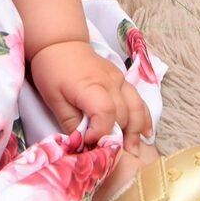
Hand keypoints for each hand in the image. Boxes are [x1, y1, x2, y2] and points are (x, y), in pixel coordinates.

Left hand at [29, 40, 151, 155]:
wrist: (61, 44)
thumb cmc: (54, 71)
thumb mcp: (54, 100)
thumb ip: (71, 124)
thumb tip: (83, 146)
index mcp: (91, 86)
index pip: (106, 113)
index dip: (101, 132)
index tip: (90, 143)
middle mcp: (110, 82)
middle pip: (123, 115)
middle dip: (118, 137)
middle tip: (111, 156)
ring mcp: (119, 80)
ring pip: (136, 108)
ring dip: (136, 130)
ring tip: (134, 151)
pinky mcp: (122, 80)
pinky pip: (138, 99)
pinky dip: (143, 117)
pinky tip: (145, 132)